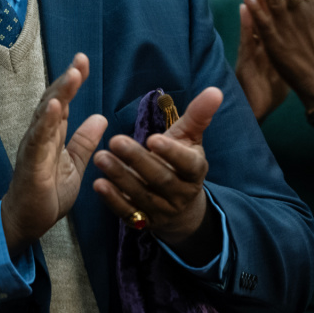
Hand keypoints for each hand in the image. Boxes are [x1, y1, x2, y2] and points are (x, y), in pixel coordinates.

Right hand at [1, 53, 107, 254]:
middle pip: (52, 101)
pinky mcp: (30, 163)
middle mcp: (40, 135)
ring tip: (71, 75)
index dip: (72, 82)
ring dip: (58, 94)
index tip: (83, 62)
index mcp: (51, 135)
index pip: (62, 102)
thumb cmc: (46, 194)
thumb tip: (100, 117)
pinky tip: (54, 106)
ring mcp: (33, 147)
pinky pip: (38, 139)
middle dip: (66, 80)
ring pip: (45, 115)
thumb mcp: (74, 164)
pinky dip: (46, 121)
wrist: (27, 221)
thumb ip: (84, 141)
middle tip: (79, 61)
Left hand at [93, 88, 222, 263]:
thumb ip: (198, 116)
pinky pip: (128, 212)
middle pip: (160, 178)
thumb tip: (215, 90)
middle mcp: (181, 193)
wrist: (181, 207)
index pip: (187, 163)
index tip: (152, 138)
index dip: (171, 152)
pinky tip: (98, 184)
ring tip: (99, 157)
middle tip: (115, 140)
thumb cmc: (181, 162)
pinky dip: (113, 200)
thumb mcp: (189, 139)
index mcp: (195, 171)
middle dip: (137, 160)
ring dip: (120, 176)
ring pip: (142, 195)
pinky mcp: (145, 222)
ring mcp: (163, 210)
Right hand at [235, 2, 288, 121]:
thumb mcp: (278, 62)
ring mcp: (251, 49)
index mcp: (268, 40)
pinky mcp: (246, 62)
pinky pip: (247, 41)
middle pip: (262, 10)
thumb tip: (292, 27)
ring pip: (253, 20)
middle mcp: (258, 41)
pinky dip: (247, 24)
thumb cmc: (267, 88)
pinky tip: (246, 7)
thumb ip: (283, 42)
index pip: (272, 11)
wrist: (256, 112)